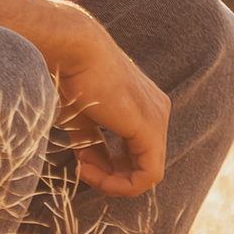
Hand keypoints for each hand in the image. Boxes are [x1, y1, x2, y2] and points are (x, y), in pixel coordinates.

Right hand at [38, 5, 169, 198]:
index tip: (80, 163)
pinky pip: (148, 175)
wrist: (74, 50)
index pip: (137, 154)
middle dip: (111, 177)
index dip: (109, 170)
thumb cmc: (74, 77)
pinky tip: (90, 169)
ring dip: (112, 182)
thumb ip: (92, 144)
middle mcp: (159, 112)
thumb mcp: (83, 118)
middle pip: (143, 166)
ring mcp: (158, 119)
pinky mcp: (150, 127)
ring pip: (147, 175)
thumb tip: (90, 169)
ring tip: (83, 167)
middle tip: (81, 169)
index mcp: (146, 107)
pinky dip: (119, 183)